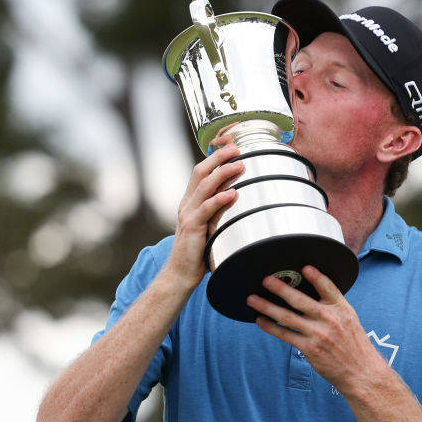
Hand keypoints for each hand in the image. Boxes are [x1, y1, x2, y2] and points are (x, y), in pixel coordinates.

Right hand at [161, 128, 243, 288]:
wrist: (181, 274)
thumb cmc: (197, 252)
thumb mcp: (210, 225)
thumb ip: (219, 210)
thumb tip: (236, 194)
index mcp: (191, 202)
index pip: (201, 172)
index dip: (215, 158)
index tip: (232, 147)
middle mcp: (187, 204)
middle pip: (201, 172)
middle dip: (219, 158)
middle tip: (237, 148)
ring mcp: (188, 214)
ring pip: (205, 187)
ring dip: (224, 174)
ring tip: (240, 166)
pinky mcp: (192, 227)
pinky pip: (207, 209)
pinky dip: (220, 199)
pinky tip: (234, 194)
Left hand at [247, 266, 387, 395]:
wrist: (360, 372)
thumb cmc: (353, 344)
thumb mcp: (350, 318)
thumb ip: (333, 304)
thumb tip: (312, 290)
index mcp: (341, 309)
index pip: (328, 287)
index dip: (316, 276)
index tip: (304, 267)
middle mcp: (329, 319)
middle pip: (300, 300)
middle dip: (281, 289)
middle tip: (266, 280)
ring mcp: (318, 334)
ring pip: (287, 317)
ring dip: (267, 307)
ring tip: (252, 299)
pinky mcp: (309, 349)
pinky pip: (285, 335)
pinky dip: (270, 327)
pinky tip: (260, 320)